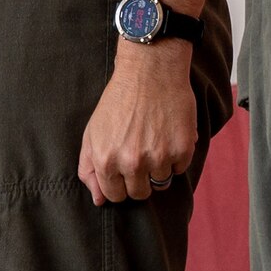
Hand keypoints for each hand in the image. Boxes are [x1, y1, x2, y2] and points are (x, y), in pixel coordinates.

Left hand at [78, 40, 196, 204]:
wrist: (150, 69)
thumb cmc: (119, 100)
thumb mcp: (92, 132)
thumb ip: (89, 169)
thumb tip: (98, 200)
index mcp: (106, 161)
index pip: (114, 196)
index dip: (120, 183)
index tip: (125, 168)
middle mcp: (132, 163)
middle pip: (139, 193)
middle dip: (140, 178)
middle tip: (142, 154)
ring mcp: (159, 157)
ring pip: (161, 182)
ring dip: (160, 166)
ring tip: (156, 140)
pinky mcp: (182, 148)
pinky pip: (180, 168)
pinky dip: (177, 156)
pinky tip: (169, 135)